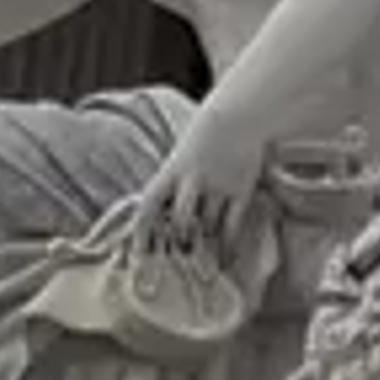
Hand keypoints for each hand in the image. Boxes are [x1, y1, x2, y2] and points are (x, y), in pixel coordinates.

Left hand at [118, 121, 261, 269]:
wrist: (237, 118)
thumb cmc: (201, 143)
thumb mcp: (178, 162)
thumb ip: (169, 189)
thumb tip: (152, 223)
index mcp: (171, 171)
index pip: (149, 205)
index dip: (140, 232)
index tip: (138, 255)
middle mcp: (194, 180)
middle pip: (181, 221)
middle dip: (179, 241)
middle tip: (177, 256)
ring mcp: (219, 185)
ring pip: (207, 226)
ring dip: (202, 240)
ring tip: (200, 252)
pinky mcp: (241, 190)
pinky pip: (232, 227)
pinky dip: (227, 247)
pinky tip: (224, 261)